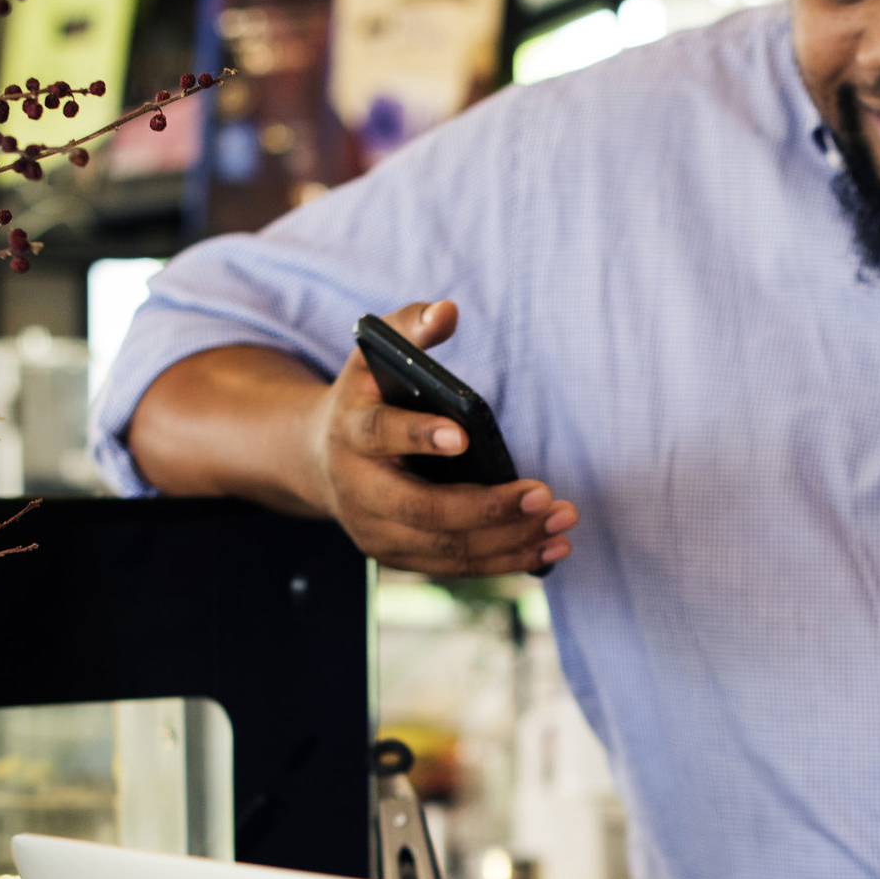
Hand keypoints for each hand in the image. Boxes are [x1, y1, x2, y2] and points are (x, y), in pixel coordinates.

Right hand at [306, 298, 578, 575]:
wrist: (318, 461)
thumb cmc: (365, 400)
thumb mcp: (374, 358)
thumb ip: (409, 328)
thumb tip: (448, 310)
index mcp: (351, 433)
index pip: (380, 435)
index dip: (419, 436)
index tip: (464, 436)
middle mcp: (358, 490)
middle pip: (423, 511)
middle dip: (487, 508)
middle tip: (544, 495)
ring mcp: (375, 531)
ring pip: (446, 549)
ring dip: (510, 540)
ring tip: (561, 523)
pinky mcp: (398, 558)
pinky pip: (455, 568)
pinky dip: (505, 561)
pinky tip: (550, 548)